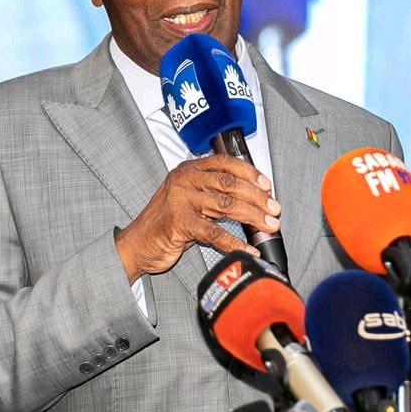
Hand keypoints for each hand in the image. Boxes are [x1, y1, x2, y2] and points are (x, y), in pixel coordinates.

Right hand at [114, 154, 280, 280]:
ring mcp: (180, 200)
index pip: (225, 163)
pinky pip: (215, 233)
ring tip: (268, 225)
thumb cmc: (166, 222)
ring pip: (226, 205)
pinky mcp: (179, 223)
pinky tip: (248, 248)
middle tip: (274, 209)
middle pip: (230, 184)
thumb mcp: (190, 199)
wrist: (137, 244)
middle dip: (257, 197)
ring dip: (253, 216)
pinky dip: (236, 242)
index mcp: (189, 169)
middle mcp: (184, 180)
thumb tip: (255, 199)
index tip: (267, 186)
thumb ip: (214, 193)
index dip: (250, 173)